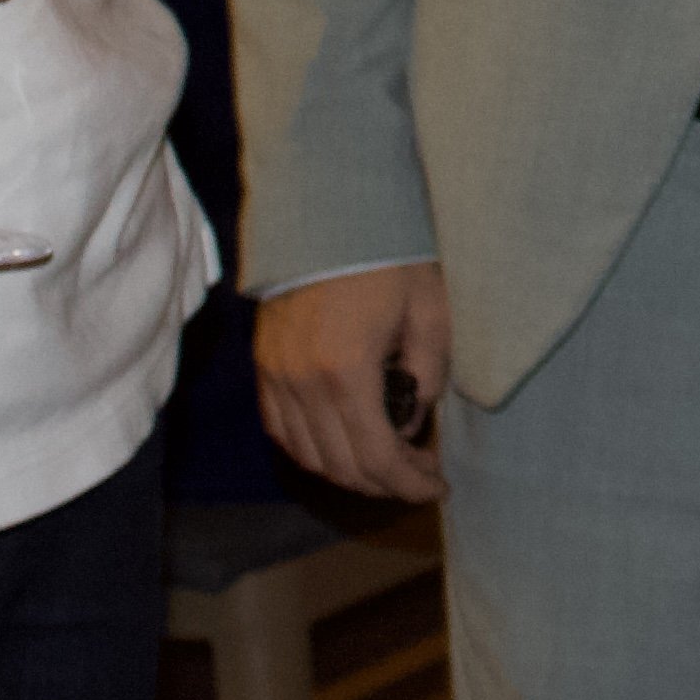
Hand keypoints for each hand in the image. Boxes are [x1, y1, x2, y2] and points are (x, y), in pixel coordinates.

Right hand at [255, 264, 450, 503]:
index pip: (376, 459)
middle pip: (341, 467)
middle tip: (419, 473)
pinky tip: (343, 441)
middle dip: (386, 483)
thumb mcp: (430, 313)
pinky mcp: (262, 365)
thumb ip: (427, 377)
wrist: (329, 211)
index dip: (409, 485)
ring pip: (308, 456)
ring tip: (386, 460)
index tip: (437, 488)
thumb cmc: (388, 256)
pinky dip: (313, 449)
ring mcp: (275, 376)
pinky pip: (281, 430)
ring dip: (349, 471)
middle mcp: (302, 384)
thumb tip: (411, 422)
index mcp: (347, 372)